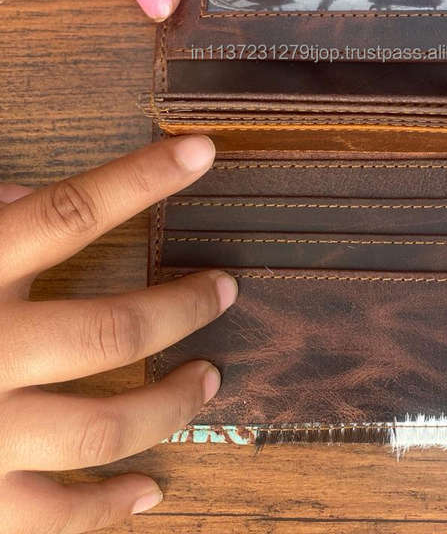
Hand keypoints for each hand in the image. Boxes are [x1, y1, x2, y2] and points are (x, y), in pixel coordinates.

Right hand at [0, 135, 236, 531]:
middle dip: (182, 307)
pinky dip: (108, 507)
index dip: (141, 178)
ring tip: (209, 378)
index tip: (201, 150)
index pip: (69, 212)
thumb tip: (21, 195)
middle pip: (111, 331)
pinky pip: (54, 515)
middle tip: (223, 289)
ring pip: (102, 425)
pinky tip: (148, 491)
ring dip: (170, 403)